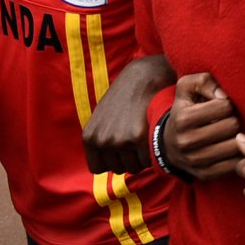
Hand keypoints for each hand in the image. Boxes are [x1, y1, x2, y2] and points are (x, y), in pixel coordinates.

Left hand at [83, 54, 169, 174]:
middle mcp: (101, 141)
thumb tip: (106, 164)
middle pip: (118, 168)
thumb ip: (101, 138)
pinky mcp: (137, 138)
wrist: (144, 76)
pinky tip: (155, 136)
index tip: (123, 149)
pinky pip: (147, 160)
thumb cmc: (126, 95)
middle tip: (139, 140)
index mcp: (89, 137)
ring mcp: (119, 141)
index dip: (112, 160)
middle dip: (129, 158)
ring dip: (142, 156)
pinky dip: (154, 152)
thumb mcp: (102, 117)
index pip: (98, 168)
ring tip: (147, 137)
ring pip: (134, 167)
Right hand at [162, 73, 242, 179]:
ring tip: (229, 134)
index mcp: (183, 119)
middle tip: (226, 121)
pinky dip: (237, 155)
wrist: (169, 144)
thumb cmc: (185, 110)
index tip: (220, 107)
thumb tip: (222, 94)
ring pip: (235, 146)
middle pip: (232, 126)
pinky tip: (230, 148)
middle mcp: (186, 142)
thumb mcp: (186, 89)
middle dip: (233, 120)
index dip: (226, 104)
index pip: (224, 106)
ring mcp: (195, 161)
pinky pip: (234, 165)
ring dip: (237, 138)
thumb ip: (203, 81)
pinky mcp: (204, 175)